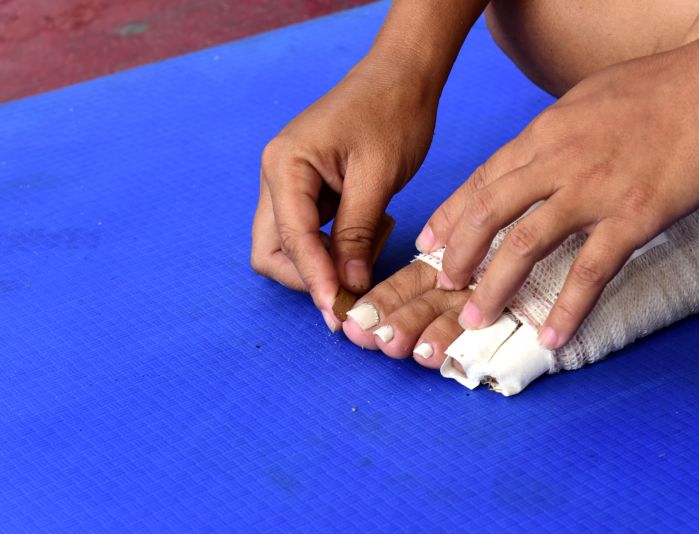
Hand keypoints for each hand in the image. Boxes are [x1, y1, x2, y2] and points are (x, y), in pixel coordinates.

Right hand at [252, 57, 436, 328]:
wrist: (401, 78)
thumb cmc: (391, 113)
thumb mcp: (377, 176)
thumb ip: (357, 234)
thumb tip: (347, 285)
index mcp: (284, 165)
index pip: (289, 238)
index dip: (314, 278)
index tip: (337, 310)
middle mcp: (275, 176)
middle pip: (272, 251)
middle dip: (308, 276)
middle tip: (352, 286)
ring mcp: (288, 183)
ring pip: (288, 246)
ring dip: (322, 264)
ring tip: (367, 251)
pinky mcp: (307, 190)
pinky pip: (308, 234)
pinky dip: (332, 248)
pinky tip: (366, 238)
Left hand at [418, 40, 698, 348]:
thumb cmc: (664, 86)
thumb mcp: (589, 99)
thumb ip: (555, 133)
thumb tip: (534, 155)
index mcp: (546, 131)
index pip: (483, 178)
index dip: (451, 215)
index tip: (429, 243)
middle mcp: (559, 159)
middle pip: (488, 212)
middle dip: (458, 254)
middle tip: (442, 286)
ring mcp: (596, 189)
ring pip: (526, 242)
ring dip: (494, 285)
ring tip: (474, 318)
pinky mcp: (636, 215)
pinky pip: (591, 270)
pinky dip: (567, 308)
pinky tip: (552, 337)